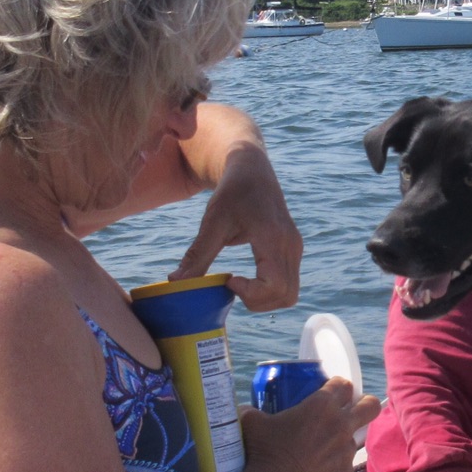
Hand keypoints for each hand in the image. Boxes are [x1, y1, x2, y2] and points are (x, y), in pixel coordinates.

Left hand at [173, 143, 302, 311]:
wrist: (251, 170)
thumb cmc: (231, 192)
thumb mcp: (212, 222)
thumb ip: (197, 255)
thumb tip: (175, 282)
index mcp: (272, 237)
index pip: (275, 284)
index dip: (252, 293)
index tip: (229, 279)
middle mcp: (290, 245)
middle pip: (286, 296)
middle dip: (256, 302)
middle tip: (232, 286)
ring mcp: (295, 249)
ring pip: (290, 294)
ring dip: (263, 299)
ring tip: (240, 284)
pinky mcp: (293, 251)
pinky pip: (288, 284)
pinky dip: (268, 291)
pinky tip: (247, 278)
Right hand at [238, 379, 374, 471]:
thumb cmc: (264, 452)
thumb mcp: (252, 424)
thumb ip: (253, 412)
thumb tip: (244, 410)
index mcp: (321, 405)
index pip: (343, 385)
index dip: (338, 387)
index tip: (331, 393)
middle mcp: (340, 424)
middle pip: (370, 405)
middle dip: (365, 404)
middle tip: (352, 411)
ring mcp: (346, 450)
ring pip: (356, 438)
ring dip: (344, 439)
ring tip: (325, 448)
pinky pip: (345, 464)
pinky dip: (335, 465)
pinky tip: (319, 471)